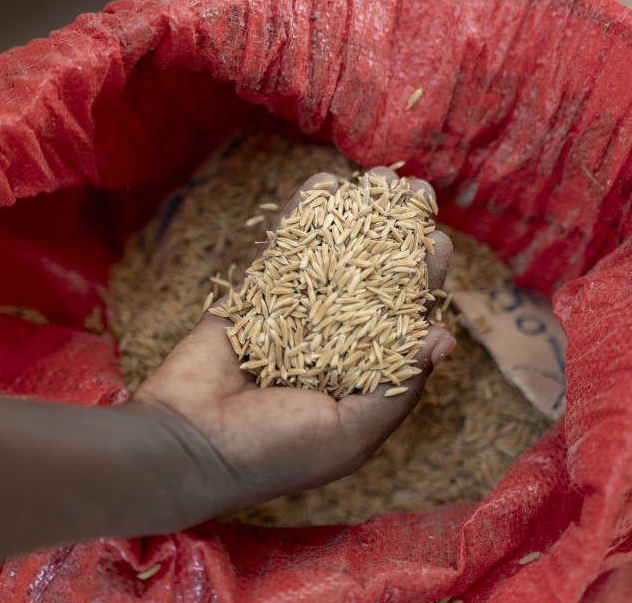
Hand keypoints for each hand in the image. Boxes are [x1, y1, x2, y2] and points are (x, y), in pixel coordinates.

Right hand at [132, 169, 454, 509]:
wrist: (188, 444)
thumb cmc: (275, 451)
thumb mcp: (351, 435)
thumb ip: (398, 388)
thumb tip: (443, 338)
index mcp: (359, 376)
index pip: (402, 320)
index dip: (423, 282)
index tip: (437, 244)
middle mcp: (331, 341)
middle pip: (373, 278)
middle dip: (396, 236)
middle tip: (416, 192)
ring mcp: (292, 314)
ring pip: (331, 256)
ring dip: (356, 216)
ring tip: (378, 178)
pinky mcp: (254, 295)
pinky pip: (283, 250)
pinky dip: (303, 217)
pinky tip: (323, 183)